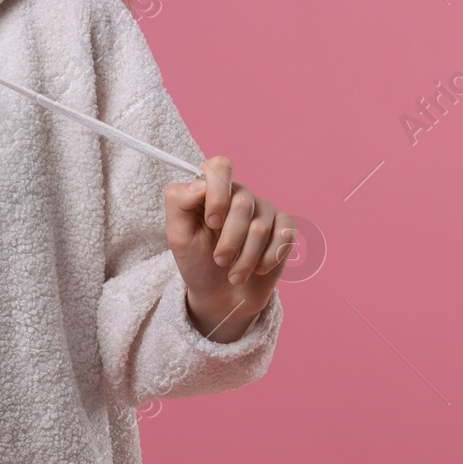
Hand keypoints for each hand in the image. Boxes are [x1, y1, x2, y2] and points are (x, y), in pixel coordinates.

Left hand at [163, 155, 294, 342]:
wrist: (221, 296)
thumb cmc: (197, 262)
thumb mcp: (178, 235)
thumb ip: (178, 202)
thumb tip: (198, 183)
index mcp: (212, 189)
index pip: (220, 167)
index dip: (218, 194)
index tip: (211, 223)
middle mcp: (239, 193)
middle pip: (242, 202)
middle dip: (229, 240)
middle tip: (220, 261)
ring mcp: (263, 209)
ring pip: (260, 226)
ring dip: (245, 258)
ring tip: (234, 274)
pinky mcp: (283, 227)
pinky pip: (284, 235)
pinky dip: (268, 259)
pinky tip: (258, 269)